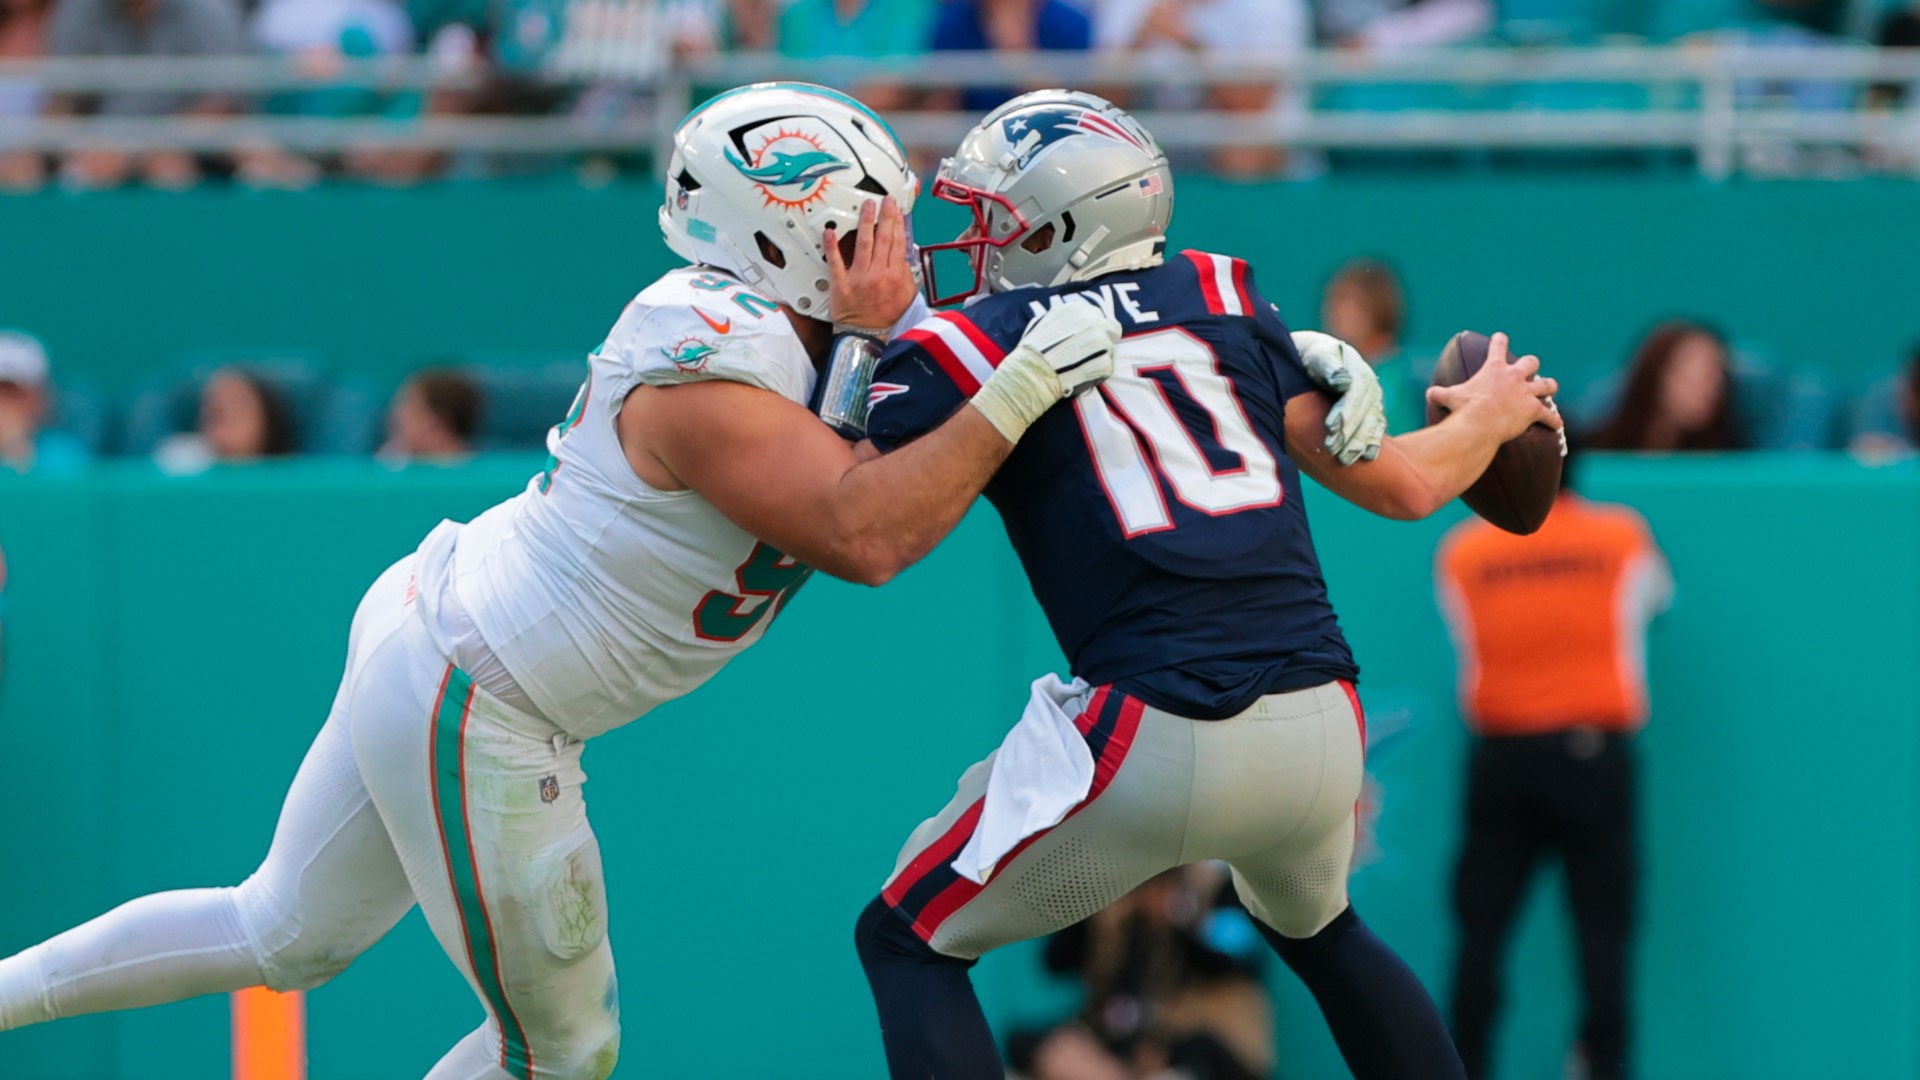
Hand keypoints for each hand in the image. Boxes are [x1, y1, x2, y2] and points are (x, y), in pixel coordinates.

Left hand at [825, 196, 917, 333]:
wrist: (869, 337)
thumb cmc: (887, 318)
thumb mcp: (907, 296)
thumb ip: (906, 273)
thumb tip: (904, 253)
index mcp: (895, 276)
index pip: (898, 242)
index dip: (897, 222)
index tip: (896, 209)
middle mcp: (878, 274)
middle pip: (883, 239)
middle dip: (884, 216)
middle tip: (884, 200)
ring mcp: (859, 278)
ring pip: (863, 244)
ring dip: (865, 222)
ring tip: (866, 207)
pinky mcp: (841, 285)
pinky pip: (835, 263)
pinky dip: (832, 246)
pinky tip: (831, 231)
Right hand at [1012, 300, 1121, 398]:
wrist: (1033, 371)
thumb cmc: (1034, 349)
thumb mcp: (1044, 321)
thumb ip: (1064, 318)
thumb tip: (1071, 321)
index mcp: (1079, 310)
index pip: (1097, 315)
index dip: (1092, 328)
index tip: (1085, 338)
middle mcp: (1094, 322)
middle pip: (1112, 329)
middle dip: (1104, 339)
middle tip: (1091, 353)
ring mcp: (1102, 342)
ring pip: (1110, 350)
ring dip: (1099, 358)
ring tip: (1081, 367)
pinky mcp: (1105, 362)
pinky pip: (1107, 367)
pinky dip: (1098, 373)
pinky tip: (1082, 375)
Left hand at [1293, 330, 1385, 464]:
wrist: (1316, 359)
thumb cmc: (1314, 357)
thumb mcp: (1319, 355)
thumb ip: (1330, 366)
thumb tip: (1343, 380)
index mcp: (1358, 371)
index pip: (1354, 394)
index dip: (1345, 412)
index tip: (1330, 427)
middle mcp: (1369, 387)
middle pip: (1363, 413)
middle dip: (1349, 433)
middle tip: (1332, 449)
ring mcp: (1372, 402)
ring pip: (1371, 424)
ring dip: (1359, 443)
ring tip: (1344, 460)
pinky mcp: (1370, 415)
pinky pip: (1376, 430)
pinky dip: (1372, 444)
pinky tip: (1367, 458)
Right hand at [1426, 332, 1562, 442]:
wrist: (1480, 423)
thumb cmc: (1465, 408)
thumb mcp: (1449, 397)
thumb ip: (1440, 393)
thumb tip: (1429, 394)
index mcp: (1494, 369)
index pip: (1498, 347)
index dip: (1499, 341)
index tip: (1501, 336)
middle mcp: (1514, 377)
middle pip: (1531, 362)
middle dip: (1531, 364)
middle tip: (1531, 368)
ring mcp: (1526, 393)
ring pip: (1546, 384)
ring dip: (1548, 386)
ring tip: (1550, 387)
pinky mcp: (1533, 410)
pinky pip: (1548, 415)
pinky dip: (1553, 420)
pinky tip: (1557, 423)